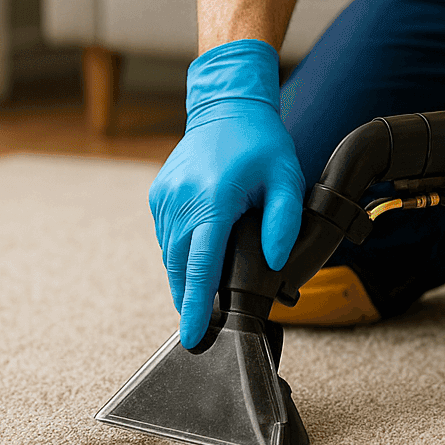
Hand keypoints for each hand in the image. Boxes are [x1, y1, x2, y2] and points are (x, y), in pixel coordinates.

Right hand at [149, 39, 305, 347]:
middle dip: (188, 301)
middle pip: (179, 268)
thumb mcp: (286, 179)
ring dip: (182, 279)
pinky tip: (195, 262)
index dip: (196, 306)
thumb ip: (283, 222)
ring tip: (198, 302)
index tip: (193, 336)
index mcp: (213, 201)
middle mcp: (182, 202)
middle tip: (199, 332)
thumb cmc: (261, 143)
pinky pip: (166, 236)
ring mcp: (165, 198)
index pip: (202, 267)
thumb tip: (273, 263)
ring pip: (169, 255)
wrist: (226, 107)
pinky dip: (178, 254)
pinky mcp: (158, 195)